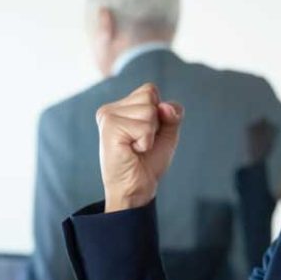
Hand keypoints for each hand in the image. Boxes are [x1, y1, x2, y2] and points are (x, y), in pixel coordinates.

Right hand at [96, 83, 183, 211]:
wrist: (136, 189)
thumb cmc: (147, 163)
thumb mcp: (166, 133)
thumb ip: (172, 113)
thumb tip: (164, 106)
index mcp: (119, 107)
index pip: (150, 90)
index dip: (159, 113)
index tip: (146, 135)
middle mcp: (110, 109)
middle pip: (150, 96)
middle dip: (155, 123)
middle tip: (141, 143)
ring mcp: (108, 117)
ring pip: (149, 111)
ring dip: (150, 134)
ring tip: (136, 148)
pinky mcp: (110, 128)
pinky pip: (145, 127)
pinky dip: (146, 142)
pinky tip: (132, 151)